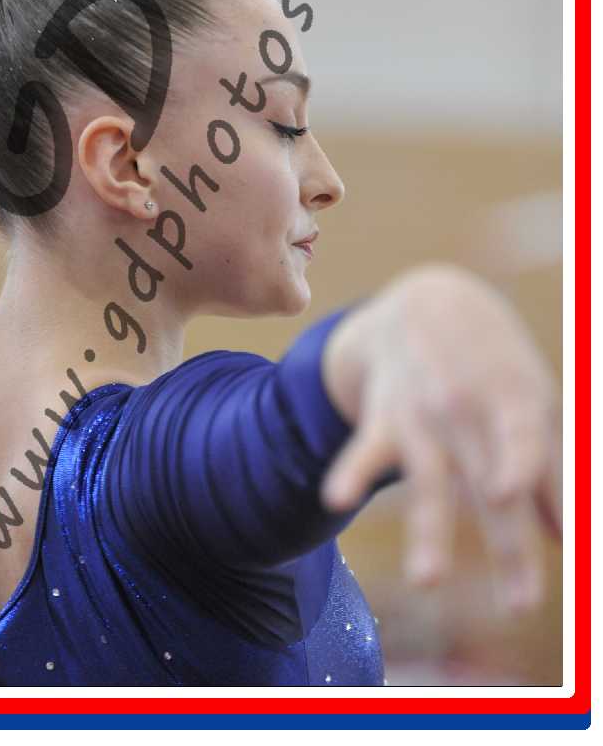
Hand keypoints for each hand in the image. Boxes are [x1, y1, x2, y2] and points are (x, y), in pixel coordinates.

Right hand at [320, 264, 561, 611]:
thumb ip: (552, 467)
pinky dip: (352, 474)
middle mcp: (468, 412)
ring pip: (428, 481)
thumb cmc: (495, 363)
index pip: (526, 446)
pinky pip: (365, 451)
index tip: (531, 514)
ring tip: (428, 580)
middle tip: (521, 604)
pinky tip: (337, 499)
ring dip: (429, 532)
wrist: (428, 303)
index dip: (524, 472)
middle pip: (489, 487)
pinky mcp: (384, 419)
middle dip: (506, 544)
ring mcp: (423, 417)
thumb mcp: (532, 400)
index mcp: (515, 404)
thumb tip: (570, 537)